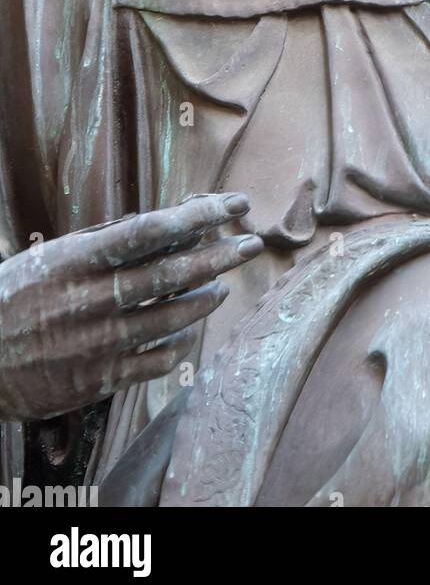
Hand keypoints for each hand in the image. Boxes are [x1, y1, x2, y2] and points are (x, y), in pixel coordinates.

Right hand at [0, 193, 262, 421]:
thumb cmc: (13, 298)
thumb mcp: (50, 257)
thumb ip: (105, 240)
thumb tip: (165, 220)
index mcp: (76, 261)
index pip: (151, 230)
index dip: (198, 215)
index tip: (232, 204)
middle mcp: (90, 300)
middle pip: (171, 274)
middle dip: (220, 255)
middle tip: (251, 242)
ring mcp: (96, 343)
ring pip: (171, 319)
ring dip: (206, 299)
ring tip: (224, 285)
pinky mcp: (97, 380)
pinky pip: (155, 362)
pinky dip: (181, 344)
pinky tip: (191, 331)